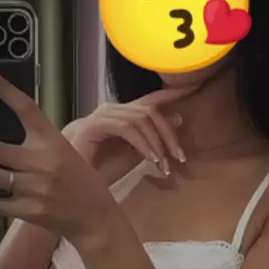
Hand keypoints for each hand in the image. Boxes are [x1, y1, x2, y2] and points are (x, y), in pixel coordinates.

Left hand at [0, 63, 115, 244]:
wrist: (95, 218)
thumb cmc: (81, 182)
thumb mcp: (66, 152)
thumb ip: (39, 142)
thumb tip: (6, 135)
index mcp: (52, 141)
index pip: (24, 107)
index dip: (2, 88)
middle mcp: (40, 163)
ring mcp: (32, 188)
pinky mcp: (28, 210)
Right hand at [63, 89, 188, 184]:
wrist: (75, 180)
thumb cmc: (102, 168)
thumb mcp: (136, 154)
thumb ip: (154, 137)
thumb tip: (178, 118)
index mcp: (124, 115)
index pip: (151, 100)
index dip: (171, 93)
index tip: (194, 87)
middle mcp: (114, 109)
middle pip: (151, 112)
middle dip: (168, 135)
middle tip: (179, 158)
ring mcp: (104, 114)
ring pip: (141, 119)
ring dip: (157, 143)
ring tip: (164, 165)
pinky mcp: (96, 124)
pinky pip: (128, 128)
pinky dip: (143, 144)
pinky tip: (150, 160)